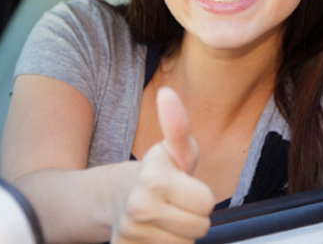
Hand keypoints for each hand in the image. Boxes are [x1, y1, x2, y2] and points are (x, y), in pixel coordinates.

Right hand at [112, 87, 214, 242]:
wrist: (115, 196)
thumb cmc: (156, 172)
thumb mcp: (172, 148)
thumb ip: (177, 124)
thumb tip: (167, 93)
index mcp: (154, 179)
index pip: (207, 203)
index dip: (200, 195)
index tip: (184, 187)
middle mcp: (139, 208)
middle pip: (199, 228)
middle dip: (192, 216)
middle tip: (175, 204)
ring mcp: (131, 234)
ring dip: (179, 235)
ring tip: (165, 219)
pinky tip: (156, 235)